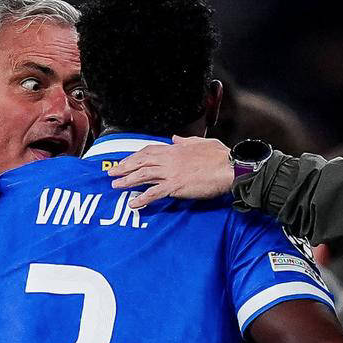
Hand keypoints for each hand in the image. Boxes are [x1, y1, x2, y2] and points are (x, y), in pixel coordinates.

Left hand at [108, 135, 232, 207]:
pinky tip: (133, 204)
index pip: (148, 151)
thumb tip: (175, 138)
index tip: (125, 161)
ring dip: (127, 181)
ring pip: (143, 176)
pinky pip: (154, 193)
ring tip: (115, 186)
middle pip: (140, 162)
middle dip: (124, 167)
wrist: (230, 167)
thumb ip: (185, 141)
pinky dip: (142, 199)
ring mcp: (171, 173)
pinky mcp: (176, 186)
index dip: (134, 157)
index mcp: (175, 149)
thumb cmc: (220, 156)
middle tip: (112, 173)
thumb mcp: (200, 142)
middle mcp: (169, 160)